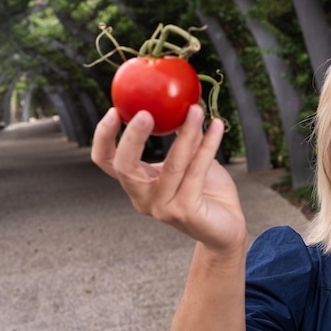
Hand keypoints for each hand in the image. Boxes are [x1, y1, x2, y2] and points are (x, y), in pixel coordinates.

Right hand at [90, 105, 246, 252]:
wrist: (227, 227)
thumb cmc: (206, 192)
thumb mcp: (189, 160)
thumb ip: (181, 138)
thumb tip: (179, 102)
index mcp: (138, 184)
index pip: (106, 161)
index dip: (103, 137)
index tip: (114, 110)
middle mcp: (144, 199)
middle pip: (124, 167)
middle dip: (132, 138)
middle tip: (147, 112)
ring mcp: (163, 208)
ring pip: (171, 165)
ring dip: (186, 133)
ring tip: (196, 110)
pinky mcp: (185, 212)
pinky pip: (196, 172)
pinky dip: (208, 145)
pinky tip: (217, 127)